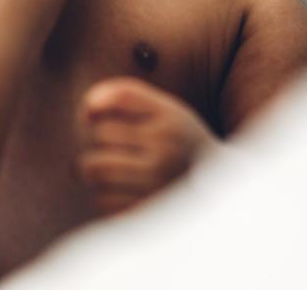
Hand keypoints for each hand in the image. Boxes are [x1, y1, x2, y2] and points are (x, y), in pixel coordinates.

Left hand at [76, 77, 219, 215]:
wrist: (219, 195)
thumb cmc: (181, 146)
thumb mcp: (169, 113)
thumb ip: (129, 97)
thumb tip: (87, 107)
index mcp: (172, 119)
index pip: (120, 96)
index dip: (96, 102)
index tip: (93, 114)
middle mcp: (165, 148)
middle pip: (100, 133)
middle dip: (98, 140)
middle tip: (115, 148)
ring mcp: (155, 182)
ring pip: (93, 168)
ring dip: (94, 170)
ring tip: (113, 171)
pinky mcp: (143, 211)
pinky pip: (101, 199)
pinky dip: (106, 196)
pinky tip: (127, 193)